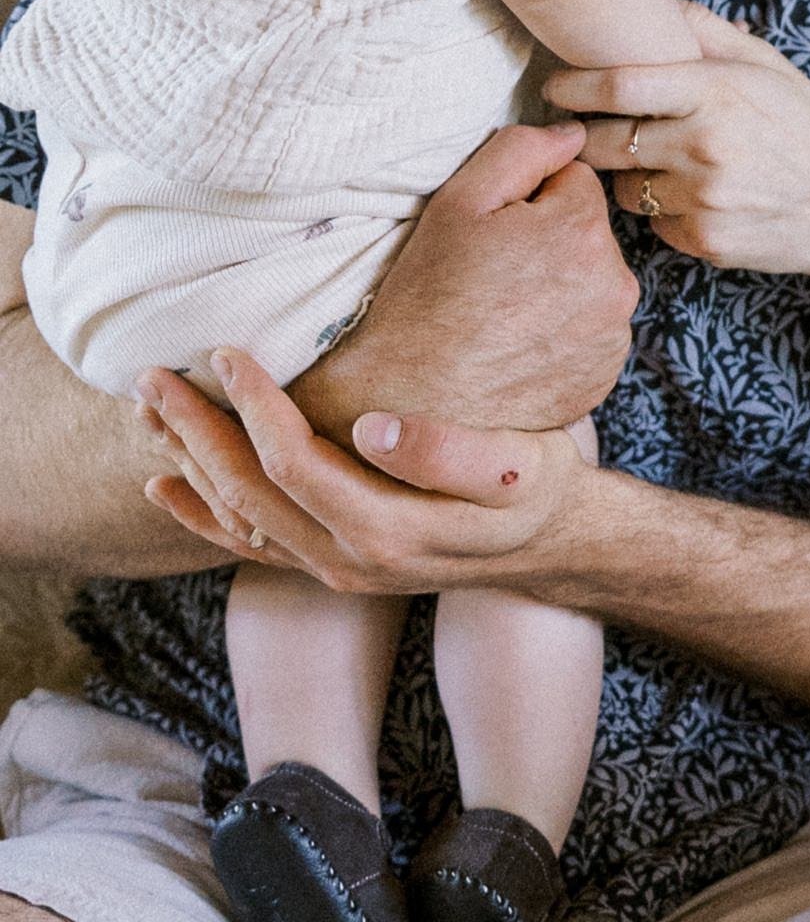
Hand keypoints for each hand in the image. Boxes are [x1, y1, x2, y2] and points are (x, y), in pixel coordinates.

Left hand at [138, 349, 590, 595]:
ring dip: (189, 463)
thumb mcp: (520, 467)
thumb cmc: (537, 488)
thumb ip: (451, 453)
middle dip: (196, 432)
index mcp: (386, 532)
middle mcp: (346, 561)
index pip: (294, 465)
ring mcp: (333, 570)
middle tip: (152, 376)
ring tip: (147, 410)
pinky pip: (249, 543)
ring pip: (239, 518)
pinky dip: (200, 513)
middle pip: (248, 494)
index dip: (254, 408)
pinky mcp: (329, 564)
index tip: (226, 352)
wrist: (550, 546)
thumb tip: (372, 427)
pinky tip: (162, 484)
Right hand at [290, 120, 637, 441]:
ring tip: (502, 312)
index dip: (528, 200)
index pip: (573, 180)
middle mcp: (615, 283)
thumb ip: (522, 149)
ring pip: (592, 280)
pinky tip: (519, 344)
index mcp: (583, 229)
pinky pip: (592, 329)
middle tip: (491, 274)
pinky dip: (564, 330)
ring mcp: (613, 336)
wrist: (413, 402)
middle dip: (549, 241)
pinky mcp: (605, 376)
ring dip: (560, 285)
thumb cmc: (427, 297)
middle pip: (588, 231)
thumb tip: (573, 132)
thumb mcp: (459, 201)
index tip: (493, 232)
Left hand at [545, 4, 809, 283]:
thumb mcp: (769, 67)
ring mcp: (703, 198)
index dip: (572, 86)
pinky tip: (696, 198)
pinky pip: (655, 224)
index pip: (616, 86)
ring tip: (662, 164)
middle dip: (587, 135)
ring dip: (630, 176)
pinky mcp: (704, 241)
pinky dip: (664, 211)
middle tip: (584, 128)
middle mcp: (705, 145)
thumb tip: (656, 1)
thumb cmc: (809, 128)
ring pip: (624, 188)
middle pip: (604, 142)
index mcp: (716, 91)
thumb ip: (708, 31)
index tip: (554, 87)